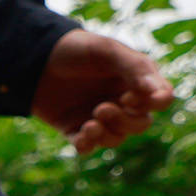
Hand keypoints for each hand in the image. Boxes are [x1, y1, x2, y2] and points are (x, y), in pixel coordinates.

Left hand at [32, 29, 172, 153]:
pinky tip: (81, 136)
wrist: (34, 58)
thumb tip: (161, 95)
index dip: (152, 104)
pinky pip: (88, 146)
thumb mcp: (105, 51)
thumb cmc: (75, 49)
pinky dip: (87, 145)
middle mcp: (121, 101)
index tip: (129, 96)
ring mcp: (99, 117)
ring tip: (90, 123)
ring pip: (116, 138)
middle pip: (140, 124)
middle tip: (101, 109)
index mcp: (135, 80)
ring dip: (107, 134)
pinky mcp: (75, 129)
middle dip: (125, 122)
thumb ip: (134, 68)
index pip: (160, 100)